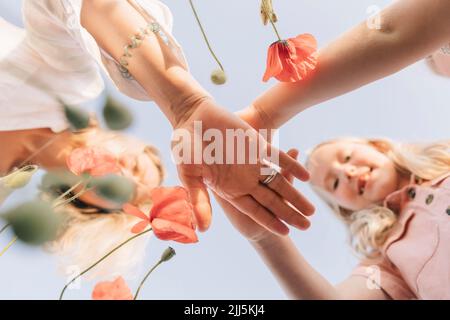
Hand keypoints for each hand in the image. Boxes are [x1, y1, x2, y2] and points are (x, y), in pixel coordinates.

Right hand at [172, 98, 314, 234]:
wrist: (193, 117)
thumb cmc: (186, 147)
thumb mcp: (190, 175)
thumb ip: (199, 200)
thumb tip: (203, 229)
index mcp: (229, 188)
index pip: (254, 209)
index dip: (269, 221)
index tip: (285, 232)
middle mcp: (244, 178)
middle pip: (271, 200)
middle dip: (289, 213)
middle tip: (307, 226)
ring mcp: (252, 162)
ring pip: (278, 181)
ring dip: (294, 194)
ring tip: (312, 209)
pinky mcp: (257, 145)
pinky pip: (278, 158)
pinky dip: (291, 165)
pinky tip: (305, 176)